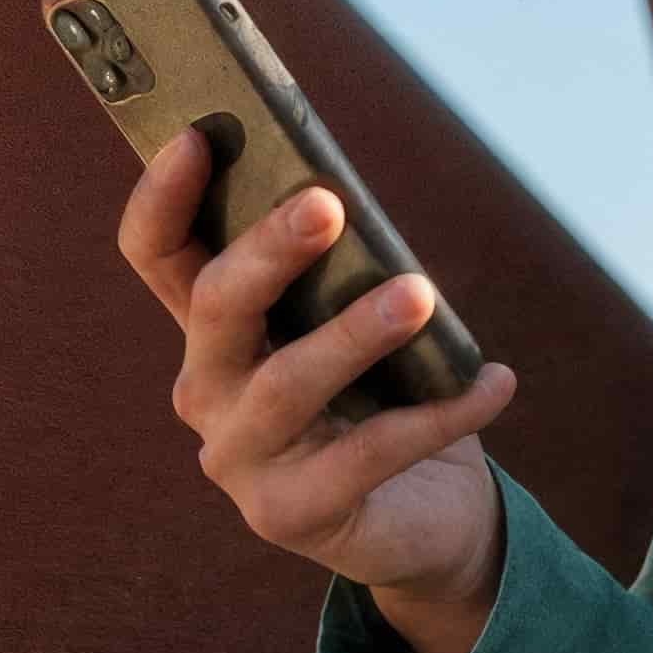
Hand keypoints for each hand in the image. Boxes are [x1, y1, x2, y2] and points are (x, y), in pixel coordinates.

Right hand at [123, 124, 519, 632]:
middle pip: (216, 306)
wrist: (426, 517)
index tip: (198, 135)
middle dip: (269, 249)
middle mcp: (207, 390)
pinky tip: (495, 381)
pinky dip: (438, 414)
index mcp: (214, 331)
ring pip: (285, 383)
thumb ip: (342, 269)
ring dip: (354, 333)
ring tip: (417, 294)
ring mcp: (238, 458)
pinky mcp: (288, 515)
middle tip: (327, 204)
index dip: (163, 195)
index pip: (157, 255)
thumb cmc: (390, 396)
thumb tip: (351, 198)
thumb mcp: (358, 320)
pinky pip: (366, 455)